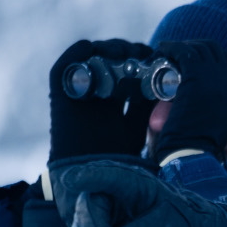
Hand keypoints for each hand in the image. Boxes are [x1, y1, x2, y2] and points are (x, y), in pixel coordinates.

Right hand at [48, 39, 154, 162]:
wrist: (90, 177)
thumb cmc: (119, 160)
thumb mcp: (140, 128)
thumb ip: (147, 108)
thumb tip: (165, 86)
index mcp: (117, 103)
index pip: (130, 72)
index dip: (142, 61)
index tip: (157, 58)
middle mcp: (98, 95)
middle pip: (112, 61)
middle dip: (128, 52)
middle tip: (142, 52)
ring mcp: (80, 93)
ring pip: (92, 59)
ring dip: (108, 49)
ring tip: (124, 51)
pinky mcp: (61, 94)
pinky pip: (64, 67)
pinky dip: (76, 53)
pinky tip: (92, 48)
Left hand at [151, 40, 226, 160]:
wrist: (193, 153)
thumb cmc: (196, 145)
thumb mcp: (209, 122)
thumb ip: (203, 106)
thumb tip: (181, 95)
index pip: (225, 64)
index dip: (207, 57)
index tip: (190, 59)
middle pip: (215, 50)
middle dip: (196, 47)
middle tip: (178, 51)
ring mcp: (214, 78)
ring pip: (199, 48)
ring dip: (181, 47)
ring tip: (166, 50)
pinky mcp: (197, 76)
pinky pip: (184, 52)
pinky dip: (172, 48)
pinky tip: (162, 49)